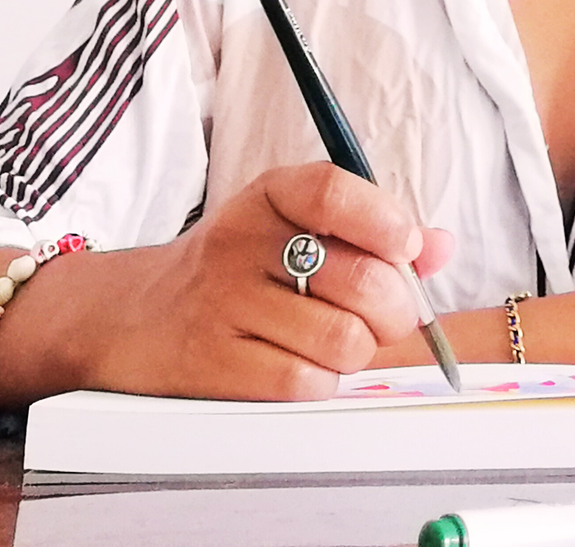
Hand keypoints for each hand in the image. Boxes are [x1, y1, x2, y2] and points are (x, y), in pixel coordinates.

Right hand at [82, 163, 448, 400]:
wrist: (134, 316)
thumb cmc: (238, 270)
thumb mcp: (294, 228)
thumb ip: (372, 231)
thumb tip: (440, 246)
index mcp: (268, 196)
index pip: (334, 190)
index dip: (385, 221)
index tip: (405, 247)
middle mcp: (241, 242)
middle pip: (360, 279)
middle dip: (395, 309)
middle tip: (384, 317)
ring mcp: (222, 304)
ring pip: (342, 339)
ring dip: (356, 352)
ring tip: (336, 343)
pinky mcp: (211, 363)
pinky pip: (304, 382)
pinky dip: (320, 382)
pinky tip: (301, 366)